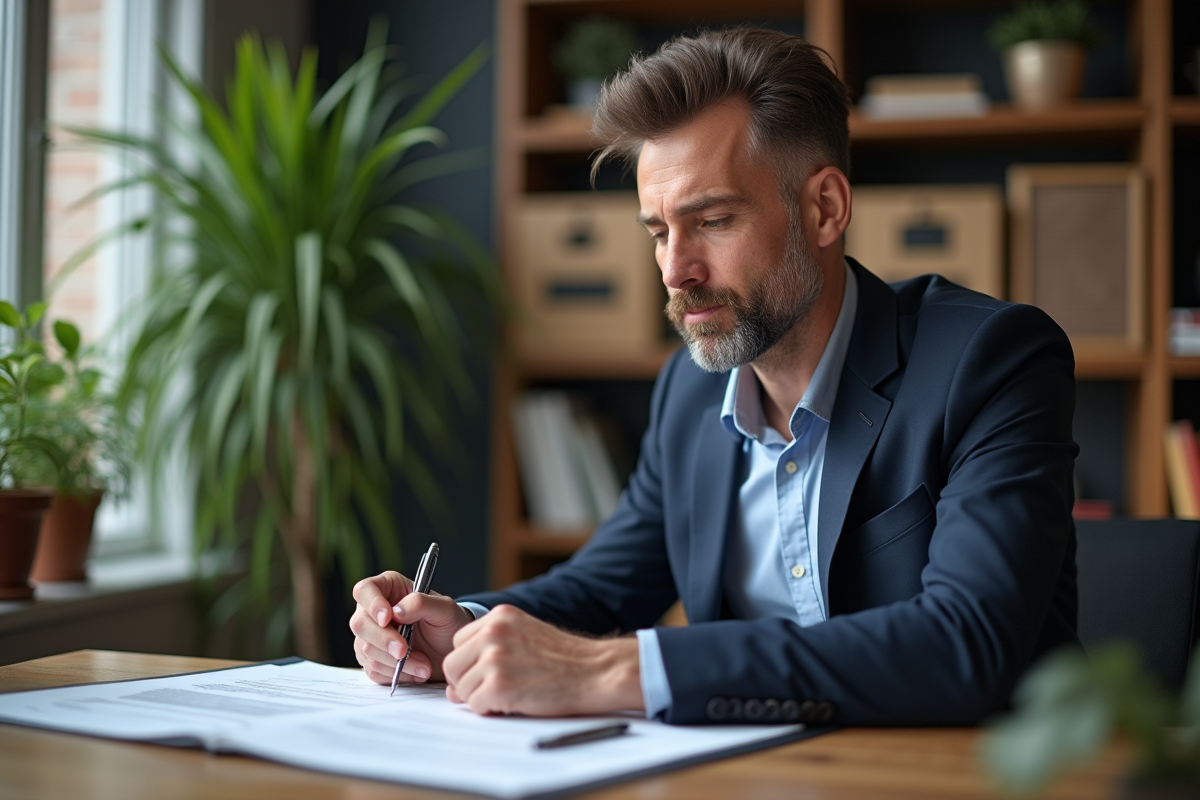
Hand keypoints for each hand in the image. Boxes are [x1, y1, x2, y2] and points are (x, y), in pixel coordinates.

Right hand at [349, 571, 473, 684]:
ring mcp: (370, 638)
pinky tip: (416, 671)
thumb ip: (421, 603)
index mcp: (388, 589)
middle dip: (384, 640)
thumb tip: (396, 611)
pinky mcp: (373, 661)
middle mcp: (373, 612)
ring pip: (366, 650)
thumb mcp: (444, 609)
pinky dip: (396, 674)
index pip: (365, 590)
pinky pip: (374, 670)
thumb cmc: (449, 623)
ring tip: (424, 664)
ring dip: (396, 662)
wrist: (452, 652)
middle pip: (360, 624)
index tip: (388, 618)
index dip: (372, 604)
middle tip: (405, 650)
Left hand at [442, 604, 643, 715]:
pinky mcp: (499, 685)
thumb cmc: (566, 659)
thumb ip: (490, 651)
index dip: (470, 663)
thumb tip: (454, 687)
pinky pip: (475, 706)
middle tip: (493, 691)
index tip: (488, 673)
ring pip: (460, 688)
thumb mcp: (526, 637)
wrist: (596, 671)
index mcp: (500, 616)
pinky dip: (490, 711)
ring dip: (479, 698)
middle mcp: (493, 632)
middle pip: (452, 665)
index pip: (458, 642)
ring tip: (509, 696)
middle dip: (467, 683)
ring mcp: (495, 658)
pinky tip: (514, 703)